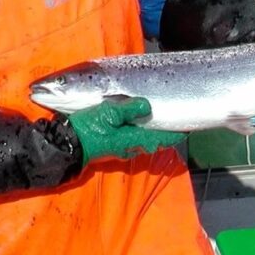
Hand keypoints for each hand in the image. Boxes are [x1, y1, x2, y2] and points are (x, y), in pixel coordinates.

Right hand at [67, 98, 184, 163]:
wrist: (66, 145)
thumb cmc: (89, 129)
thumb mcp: (108, 113)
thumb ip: (129, 109)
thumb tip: (148, 106)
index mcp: (134, 140)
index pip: (162, 137)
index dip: (176, 132)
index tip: (187, 126)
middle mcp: (131, 147)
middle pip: (154, 139)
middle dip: (164, 130)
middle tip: (173, 116)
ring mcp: (121, 148)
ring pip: (143, 139)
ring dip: (151, 130)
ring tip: (157, 116)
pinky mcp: (112, 145)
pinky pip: (131, 137)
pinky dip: (138, 129)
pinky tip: (135, 120)